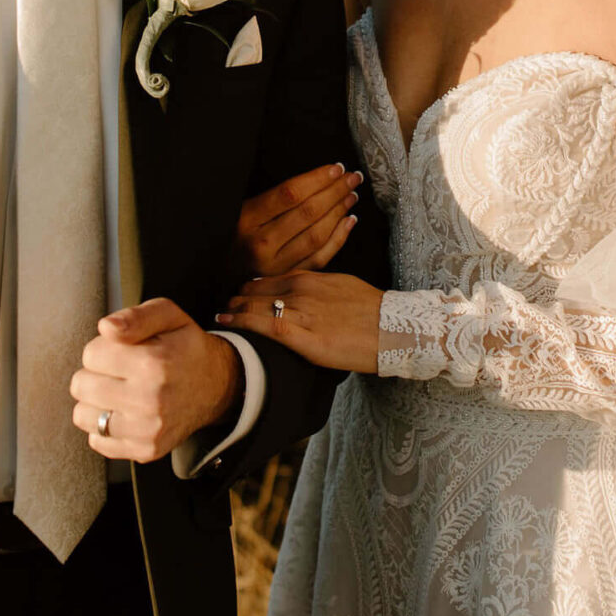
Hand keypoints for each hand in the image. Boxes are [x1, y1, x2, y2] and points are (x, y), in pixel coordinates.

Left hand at [69, 299, 242, 462]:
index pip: (90, 355)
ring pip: (83, 416)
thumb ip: (135, 316)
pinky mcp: (146, 450)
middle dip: (94, 374)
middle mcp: (150, 400)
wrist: (216, 386)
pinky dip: (104, 426)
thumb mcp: (168, 315)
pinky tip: (124, 412)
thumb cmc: (185, 346)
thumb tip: (105, 327)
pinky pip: (97, 440)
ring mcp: (148, 430)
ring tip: (118, 392)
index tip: (120, 351)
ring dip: (95, 402)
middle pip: (81, 386)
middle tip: (117, 372)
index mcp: (153, 363)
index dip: (101, 349)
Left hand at [216, 270, 382, 374]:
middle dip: (237, 296)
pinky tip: (228, 322)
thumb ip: (318, 285)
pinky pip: (266, 326)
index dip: (250, 285)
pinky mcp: (305, 338)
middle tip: (223, 303)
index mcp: (312, 277)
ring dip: (234, 308)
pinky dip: (243, 322)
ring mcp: (302, 312)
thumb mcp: (343, 285)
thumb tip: (303, 290)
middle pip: (257, 290)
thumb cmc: (372, 309)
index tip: (239, 291)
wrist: (396, 328)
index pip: (270, 277)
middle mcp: (302, 290)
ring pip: (256, 305)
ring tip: (220, 314)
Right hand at [234, 163, 361, 276]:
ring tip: (351, 195)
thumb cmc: (235, 235)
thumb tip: (317, 179)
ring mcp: (275, 266)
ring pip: (317, 235)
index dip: (317, 178)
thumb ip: (274, 199)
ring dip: (339, 212)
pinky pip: (320, 258)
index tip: (336, 167)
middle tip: (352, 178)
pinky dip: (339, 238)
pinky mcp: (287, 279)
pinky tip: (348, 221)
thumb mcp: (243, 210)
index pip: (290, 193)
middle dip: (335, 191)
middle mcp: (261, 244)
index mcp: (246, 219)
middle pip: (308, 213)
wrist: (222, 273)